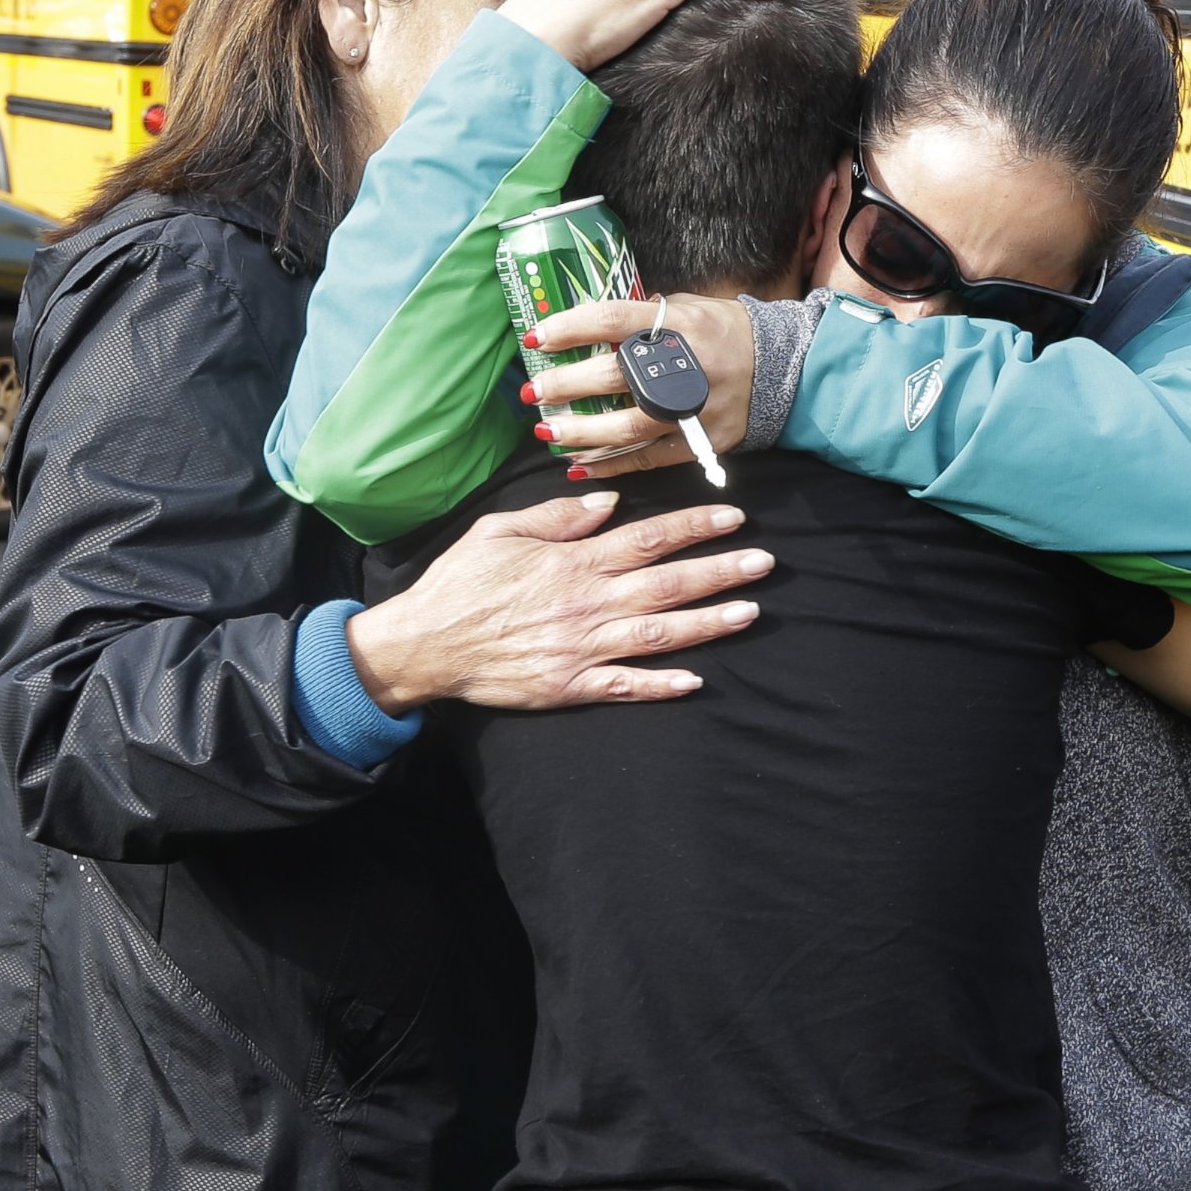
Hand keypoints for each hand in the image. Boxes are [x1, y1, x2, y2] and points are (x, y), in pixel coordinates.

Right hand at [345, 487, 773, 710]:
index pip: (649, 538)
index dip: (696, 526)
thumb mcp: (499, 530)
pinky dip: (661, 685)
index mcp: (573, 562)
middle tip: (766, 562)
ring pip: (659, 633)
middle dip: (722, 570)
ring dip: (709, 622)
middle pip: (668, 584)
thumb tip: (608, 504)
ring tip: (751, 612)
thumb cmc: (460, 583)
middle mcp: (587, 602)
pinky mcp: (569, 685)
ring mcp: (581, 647)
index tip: (734, 517)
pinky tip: (696, 681)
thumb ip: (556, 518)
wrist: (425, 644)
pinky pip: (624, 686)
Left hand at [519, 295, 755, 478]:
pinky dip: (611, 464)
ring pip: (628, 427)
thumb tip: (583, 327)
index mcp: (679, 323)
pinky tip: (579, 465)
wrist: (781, 368)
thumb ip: (641, 318)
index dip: (570, 328)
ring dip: (581, 432)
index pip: (613, 321)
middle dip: (566, 385)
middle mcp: (686, 367)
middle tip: (534, 391)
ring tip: (548, 432)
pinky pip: (648, 459)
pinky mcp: (701, 442)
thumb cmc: (722, 332)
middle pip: (615, 377)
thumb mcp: (686, 308)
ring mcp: (694, 409)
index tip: (536, 337)